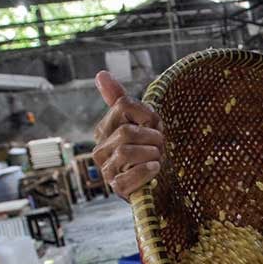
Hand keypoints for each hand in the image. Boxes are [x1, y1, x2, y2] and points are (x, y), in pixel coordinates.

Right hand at [91, 71, 164, 199]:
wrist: (161, 185)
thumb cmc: (150, 151)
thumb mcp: (142, 123)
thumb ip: (121, 100)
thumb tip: (100, 74)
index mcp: (105, 129)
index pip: (123, 105)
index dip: (147, 114)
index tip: (156, 126)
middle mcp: (100, 149)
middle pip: (126, 131)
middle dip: (153, 137)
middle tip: (162, 145)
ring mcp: (106, 170)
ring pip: (126, 152)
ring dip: (152, 154)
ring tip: (158, 158)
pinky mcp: (116, 189)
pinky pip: (128, 178)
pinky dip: (146, 172)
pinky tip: (155, 169)